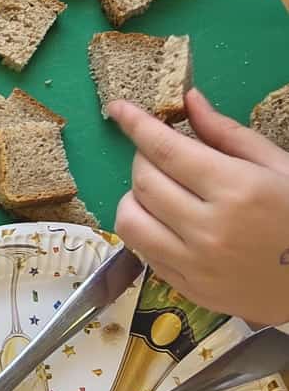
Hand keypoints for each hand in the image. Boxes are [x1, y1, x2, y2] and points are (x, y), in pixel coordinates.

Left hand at [110, 88, 288, 324]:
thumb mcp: (279, 166)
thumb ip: (228, 134)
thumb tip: (189, 101)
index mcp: (236, 189)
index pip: (165, 149)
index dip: (136, 124)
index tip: (118, 109)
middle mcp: (208, 228)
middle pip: (143, 181)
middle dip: (144, 157)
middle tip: (162, 153)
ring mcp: (195, 264)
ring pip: (130, 220)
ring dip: (135, 196)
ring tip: (160, 189)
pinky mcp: (188, 289)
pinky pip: (143, 252)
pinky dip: (146, 229)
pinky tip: (169, 221)